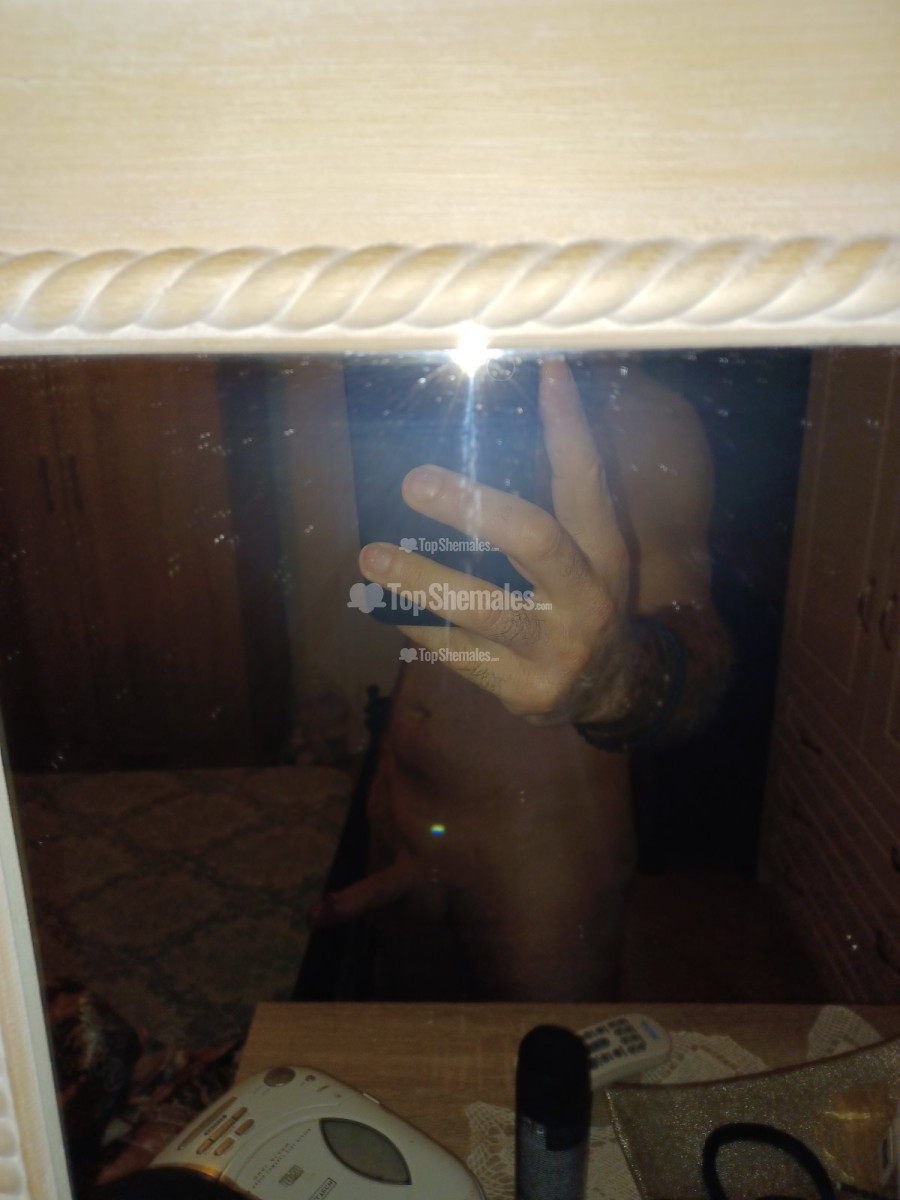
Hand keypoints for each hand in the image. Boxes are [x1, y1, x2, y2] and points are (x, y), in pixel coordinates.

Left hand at [357, 359, 638, 724]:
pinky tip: (384, 606)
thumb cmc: (582, 598)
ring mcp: (556, 650)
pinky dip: (419, 626)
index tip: (548, 369)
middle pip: (535, 540)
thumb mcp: (589, 552)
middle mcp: (587, 599)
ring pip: (483, 610)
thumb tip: (502, 417)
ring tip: (369, 558)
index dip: (569, 427)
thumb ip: (557, 500)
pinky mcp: (523, 690)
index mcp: (604, 555)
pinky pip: (459, 655)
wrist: (614, 689)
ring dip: (420, 581)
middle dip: (472, 508)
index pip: (586, 482)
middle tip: (414, 481)